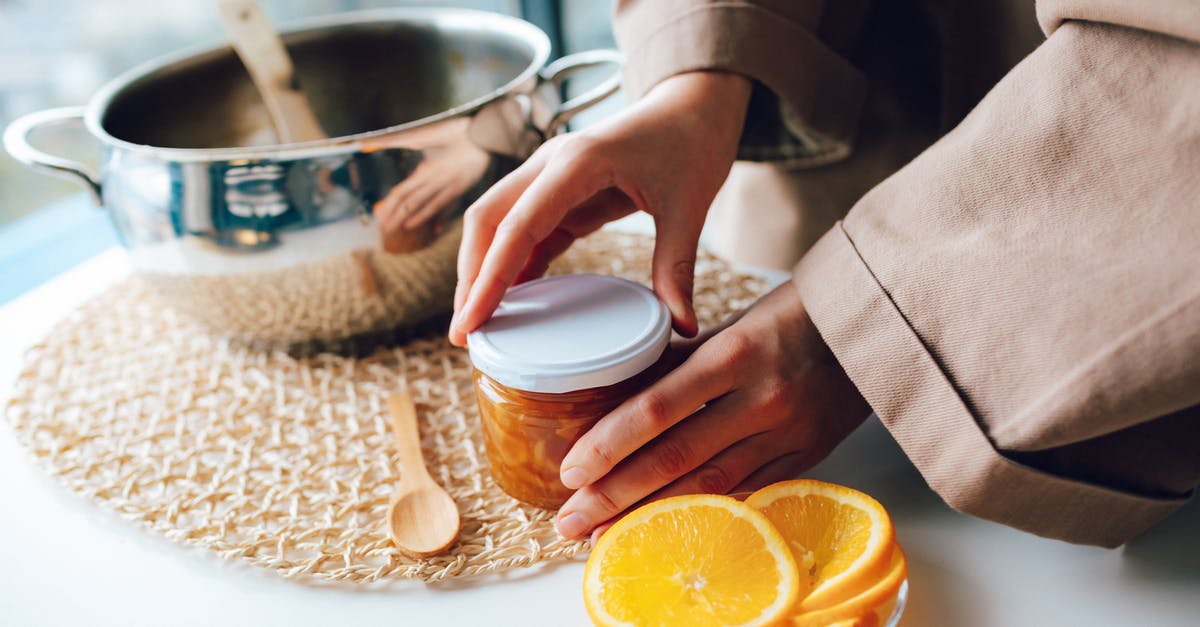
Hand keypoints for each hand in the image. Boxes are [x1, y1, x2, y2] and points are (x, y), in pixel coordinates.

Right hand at [448, 71, 751, 345]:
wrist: (693, 107)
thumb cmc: (691, 144)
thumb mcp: (689, 208)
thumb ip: (677, 268)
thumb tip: (683, 327)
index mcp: (577, 162)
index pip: (517, 225)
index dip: (489, 276)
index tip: (472, 320)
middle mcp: (551, 165)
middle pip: (487, 221)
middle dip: (470, 277)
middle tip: (464, 333)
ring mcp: (550, 177)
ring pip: (498, 225)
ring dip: (484, 271)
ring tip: (479, 324)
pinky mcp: (561, 193)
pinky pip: (525, 232)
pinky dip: (513, 265)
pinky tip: (510, 302)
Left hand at [552, 283, 871, 540]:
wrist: (876, 326)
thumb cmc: (793, 315)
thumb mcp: (731, 325)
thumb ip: (675, 360)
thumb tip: (614, 388)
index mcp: (734, 355)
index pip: (658, 407)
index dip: (610, 443)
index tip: (571, 469)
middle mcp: (760, 400)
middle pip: (675, 457)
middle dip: (616, 494)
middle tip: (570, 520)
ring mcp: (787, 435)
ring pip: (708, 486)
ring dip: (650, 515)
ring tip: (603, 534)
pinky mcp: (805, 459)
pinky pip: (745, 493)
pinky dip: (701, 512)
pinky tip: (665, 528)